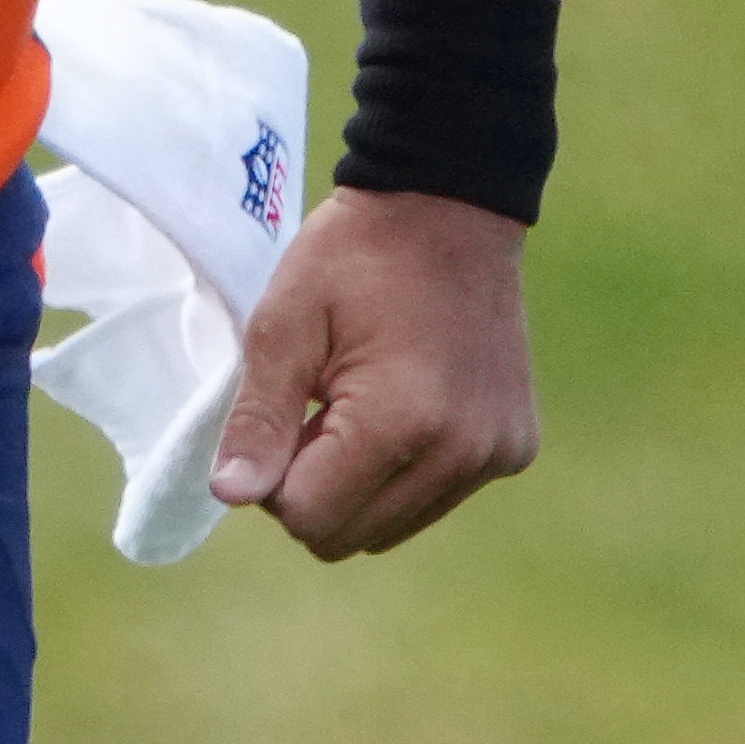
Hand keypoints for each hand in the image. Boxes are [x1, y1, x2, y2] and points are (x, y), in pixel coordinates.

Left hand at [206, 185, 534, 559]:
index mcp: (402, 422)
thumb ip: (257, 419)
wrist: (449, 206)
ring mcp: (496, 455)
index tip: (286, 413)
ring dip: (358, 485)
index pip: (308, 517)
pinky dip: (403, 472)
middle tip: (317, 408)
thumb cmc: (353, 257)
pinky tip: (403, 405)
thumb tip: (230, 496)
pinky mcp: (514, 449)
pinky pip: (434, 500)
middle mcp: (462, 454)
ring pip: (391, 528)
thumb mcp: (284, 325)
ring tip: (358, 404)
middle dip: (313, 489)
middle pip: (349, 537)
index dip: (274, 478)